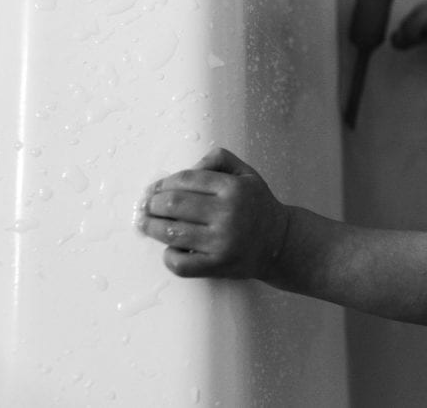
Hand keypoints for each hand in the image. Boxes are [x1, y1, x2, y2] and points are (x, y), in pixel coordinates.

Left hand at [138, 148, 288, 279]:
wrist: (280, 242)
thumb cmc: (257, 206)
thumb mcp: (246, 173)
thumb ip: (218, 160)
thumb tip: (187, 169)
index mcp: (233, 188)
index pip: (186, 180)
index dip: (163, 183)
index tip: (154, 189)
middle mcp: (228, 213)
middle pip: (173, 204)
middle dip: (152, 204)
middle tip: (146, 206)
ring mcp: (222, 242)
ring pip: (171, 233)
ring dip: (151, 227)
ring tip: (146, 224)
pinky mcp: (217, 265)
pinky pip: (181, 263)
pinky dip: (168, 256)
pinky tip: (170, 249)